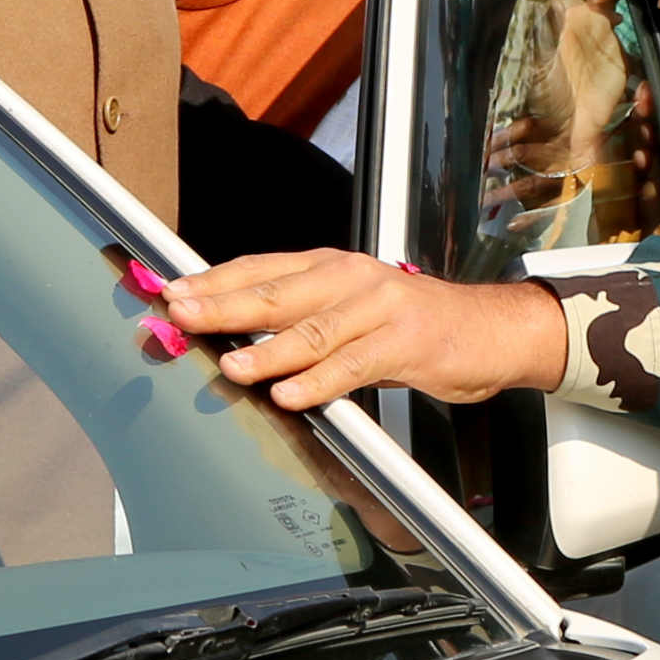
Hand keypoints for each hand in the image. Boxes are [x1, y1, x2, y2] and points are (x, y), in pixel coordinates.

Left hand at [158, 250, 570, 413]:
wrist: (490, 328)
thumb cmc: (409, 325)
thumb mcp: (349, 311)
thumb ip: (298, 320)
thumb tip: (230, 334)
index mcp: (329, 266)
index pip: (259, 267)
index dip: (212, 280)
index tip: (169, 291)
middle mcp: (350, 278)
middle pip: (276, 292)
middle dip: (223, 306)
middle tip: (181, 316)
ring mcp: (380, 307)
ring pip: (312, 330)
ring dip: (268, 351)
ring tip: (231, 366)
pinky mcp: (406, 342)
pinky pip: (353, 365)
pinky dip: (318, 381)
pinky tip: (290, 394)